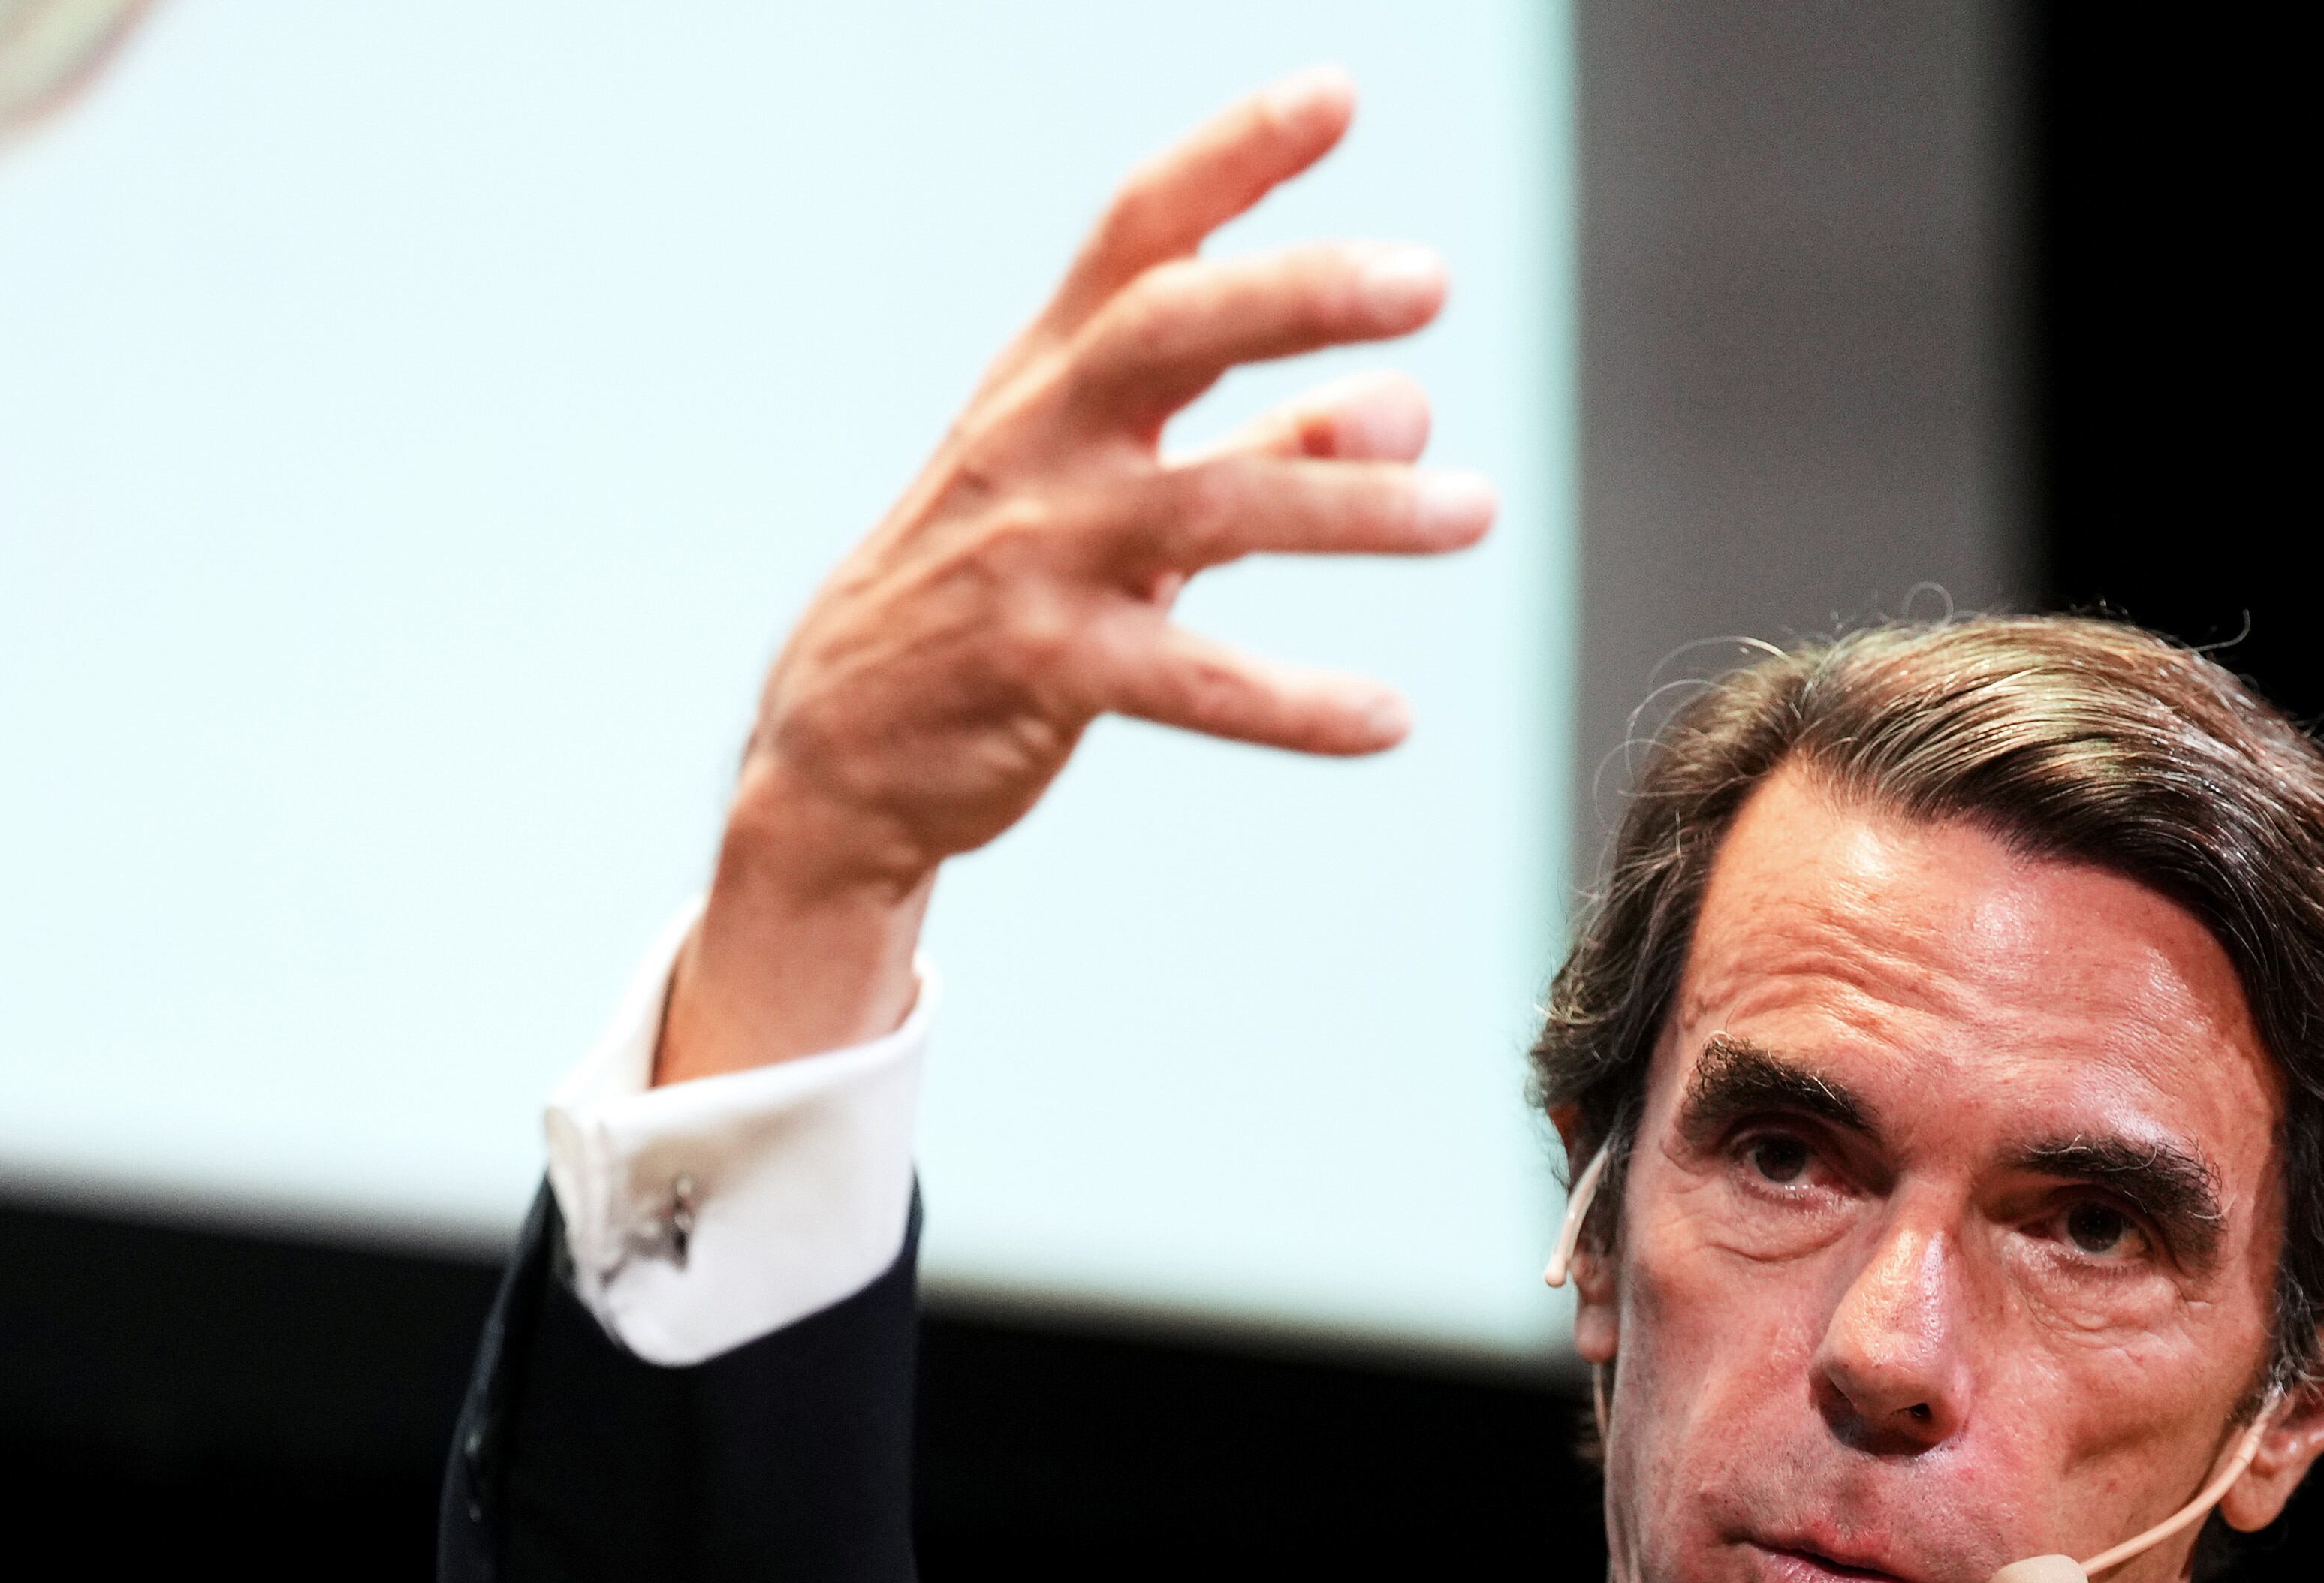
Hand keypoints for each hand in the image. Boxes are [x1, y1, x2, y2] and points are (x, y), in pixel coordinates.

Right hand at [659, 68, 1495, 1081]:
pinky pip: (1187, 681)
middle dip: (1295, 293)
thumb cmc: (1000, 594)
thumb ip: (1269, 449)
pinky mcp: (1039, 669)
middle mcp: (1038, 441)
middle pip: (1165, 331)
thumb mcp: (1130, 499)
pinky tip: (1389, 717)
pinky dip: (1293, 702)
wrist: (845, 746)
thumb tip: (1409, 402)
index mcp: (1055, 377)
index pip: (1141, 238)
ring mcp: (1032, 551)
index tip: (1335, 95)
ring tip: (1478, 511)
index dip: (1233, 159)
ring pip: (1206, 505)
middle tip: (1428, 278)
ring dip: (1354, 509)